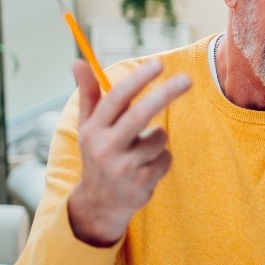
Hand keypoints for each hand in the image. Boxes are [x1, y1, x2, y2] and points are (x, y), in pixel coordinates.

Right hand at [67, 59, 190, 245]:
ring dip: (158, 139)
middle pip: (139, 115)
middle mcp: (105, 148)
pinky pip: (166, 157)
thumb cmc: (98, 153)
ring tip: (142, 151)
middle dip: (165, 95)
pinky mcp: (141, 182)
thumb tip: (77, 61)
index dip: (138, 80)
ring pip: (159, 138)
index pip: (115, 99)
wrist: (99, 203)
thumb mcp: (88, 126)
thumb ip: (88, 94)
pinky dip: (162, 158)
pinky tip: (146, 167)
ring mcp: (124, 167)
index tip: (158, 64)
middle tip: (187, 80)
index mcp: (93, 130)